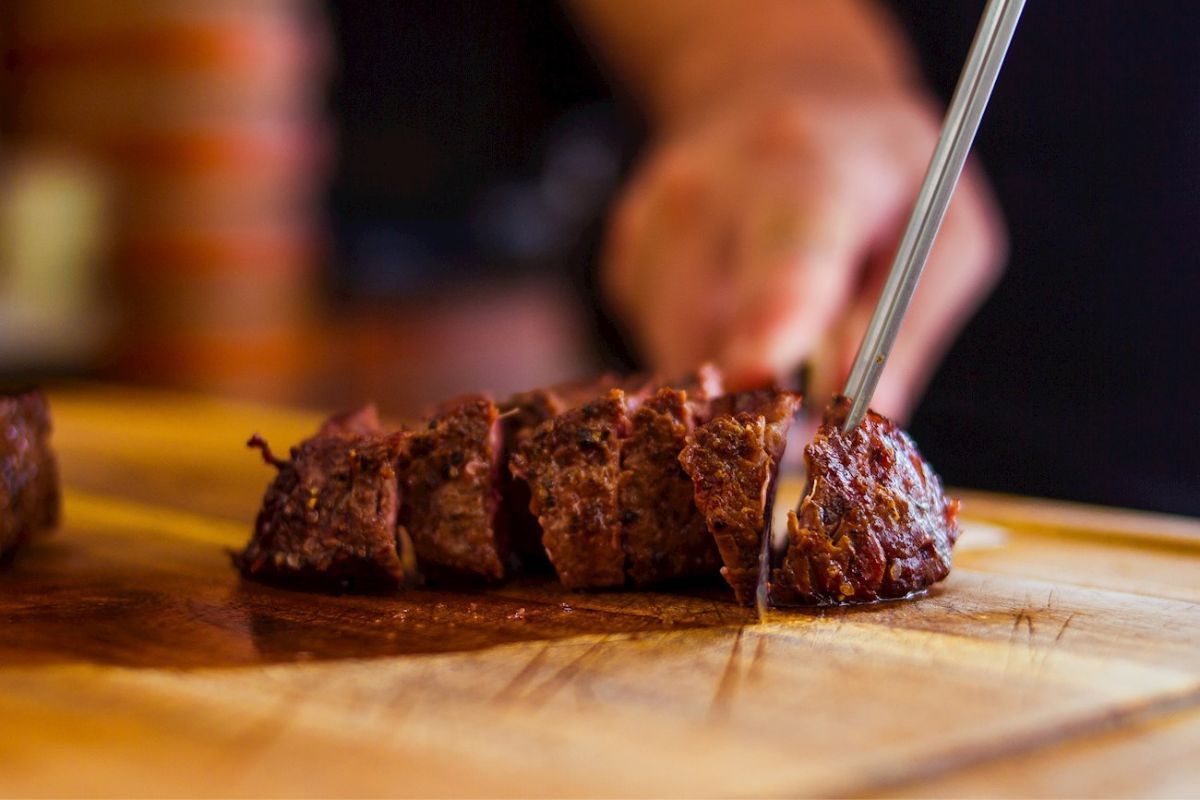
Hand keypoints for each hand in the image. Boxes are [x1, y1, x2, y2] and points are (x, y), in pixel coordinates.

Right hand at [602, 85, 1005, 419]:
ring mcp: (651, 220)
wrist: (778, 95)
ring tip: (781, 327)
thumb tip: (862, 420)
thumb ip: (909, 326)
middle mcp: (709, 186)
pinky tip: (734, 306)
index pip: (785, 247)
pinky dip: (703, 353)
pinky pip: (656, 347)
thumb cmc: (880, 178)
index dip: (771, 314)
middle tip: (807, 394)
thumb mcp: (945, 233)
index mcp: (810, 168)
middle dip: (758, 391)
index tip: (763, 367)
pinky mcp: (623, 257)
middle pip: (710, 328)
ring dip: (732, 376)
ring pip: (676, 354)